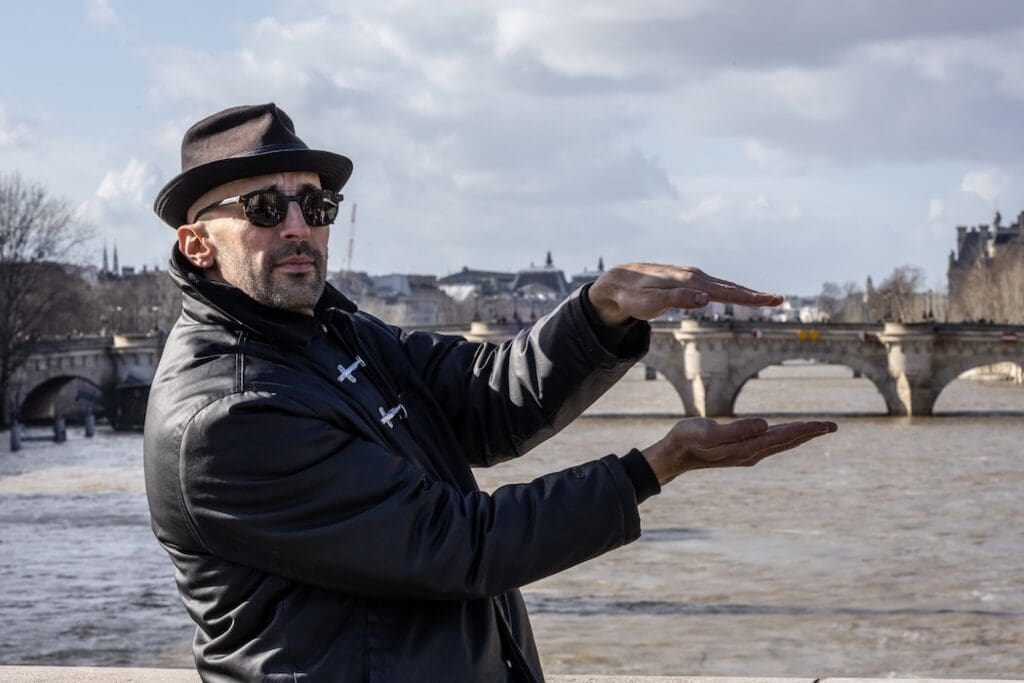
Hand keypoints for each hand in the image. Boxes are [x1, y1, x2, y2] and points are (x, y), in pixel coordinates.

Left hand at [587, 263, 783, 325]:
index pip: (726, 292)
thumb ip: (677, 300)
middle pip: (730, 287)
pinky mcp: (688, 280)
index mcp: (689, 282)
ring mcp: (692, 277)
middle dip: (755, 295)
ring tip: (766, 299)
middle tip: (779, 300)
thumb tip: (706, 299)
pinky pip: (715, 286)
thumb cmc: (633, 296)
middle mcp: (694, 276)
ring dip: (746, 293)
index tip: (771, 300)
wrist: (619, 282)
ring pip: (724, 286)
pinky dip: (731, 291)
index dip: (749, 298)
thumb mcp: (651, 302)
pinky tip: (738, 295)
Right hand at [641, 417, 836, 486]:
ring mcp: (747, 453)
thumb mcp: (708, 432)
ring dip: (799, 435)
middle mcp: (751, 453)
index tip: (825, 425)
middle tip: (833, 426)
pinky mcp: (740, 450)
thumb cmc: (687, 440)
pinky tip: (788, 433)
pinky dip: (785, 436)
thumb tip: (766, 425)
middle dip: (810, 433)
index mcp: (746, 448)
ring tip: (817, 428)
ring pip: (780, 443)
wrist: (674, 455)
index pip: (782, 437)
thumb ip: (736, 430)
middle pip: (787, 442)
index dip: (804, 430)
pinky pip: (770, 442)